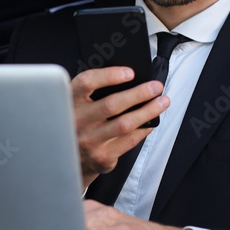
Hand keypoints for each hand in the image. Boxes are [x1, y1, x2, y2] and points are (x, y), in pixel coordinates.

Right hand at [71, 67, 168, 188]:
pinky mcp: (101, 156)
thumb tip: (131, 80)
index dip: (109, 76)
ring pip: (124, 124)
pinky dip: (144, 129)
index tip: (130, 73)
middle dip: (139, 94)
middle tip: (156, 87)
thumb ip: (94, 91)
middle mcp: (76, 121)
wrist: (67, 156)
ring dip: (148, 111)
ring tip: (162, 102)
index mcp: (69, 100)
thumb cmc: (79, 121)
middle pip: (111, 105)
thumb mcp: (76, 102)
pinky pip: (129, 141)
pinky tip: (151, 121)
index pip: (87, 83)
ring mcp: (88, 141)